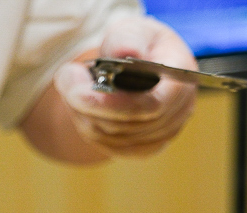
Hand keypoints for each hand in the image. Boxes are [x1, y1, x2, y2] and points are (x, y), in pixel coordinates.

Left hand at [53, 15, 197, 156]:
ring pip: (113, 137)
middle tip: (66, 78)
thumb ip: (127, 39)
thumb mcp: (132, 30)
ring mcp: (166, 133)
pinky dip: (90, 128)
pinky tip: (83, 108)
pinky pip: (111, 147)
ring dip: (84, 115)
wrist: (138, 63)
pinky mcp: (147, 147)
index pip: (151, 104)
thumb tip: (127, 52)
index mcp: (181, 78)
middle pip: (126, 124)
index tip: (75, 94)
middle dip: (88, 105)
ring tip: (72, 87)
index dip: (112, 104)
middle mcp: (180, 110)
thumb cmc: (136, 44)